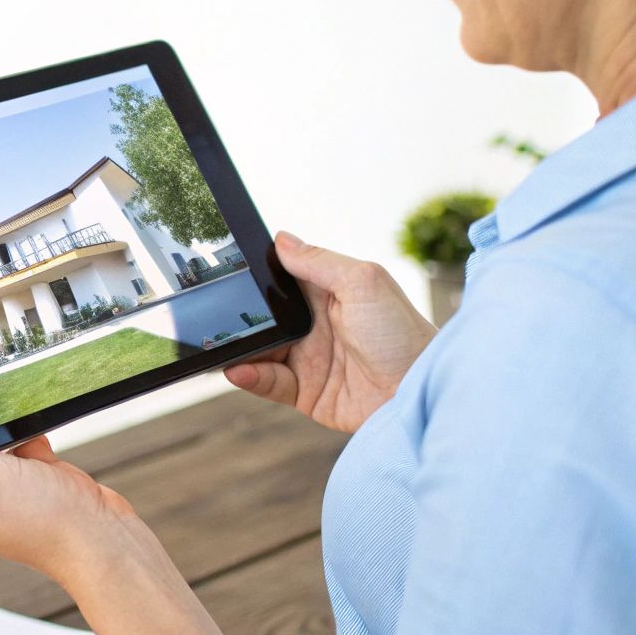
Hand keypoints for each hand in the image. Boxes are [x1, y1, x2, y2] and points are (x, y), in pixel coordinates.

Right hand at [223, 231, 435, 432]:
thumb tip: (281, 239)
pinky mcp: (306, 393)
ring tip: (221, 344)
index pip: (282, 278)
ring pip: (259, 349)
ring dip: (239, 347)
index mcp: (328, 292)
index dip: (258, 276)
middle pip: (264, 315)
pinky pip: (268, 382)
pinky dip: (250, 376)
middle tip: (217, 312)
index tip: (229, 271)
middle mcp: (314, 325)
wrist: (418, 395)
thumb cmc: (404, 335)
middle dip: (241, 315)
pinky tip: (240, 369)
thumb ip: (320, 261)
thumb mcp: (364, 283)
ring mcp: (309, 359)